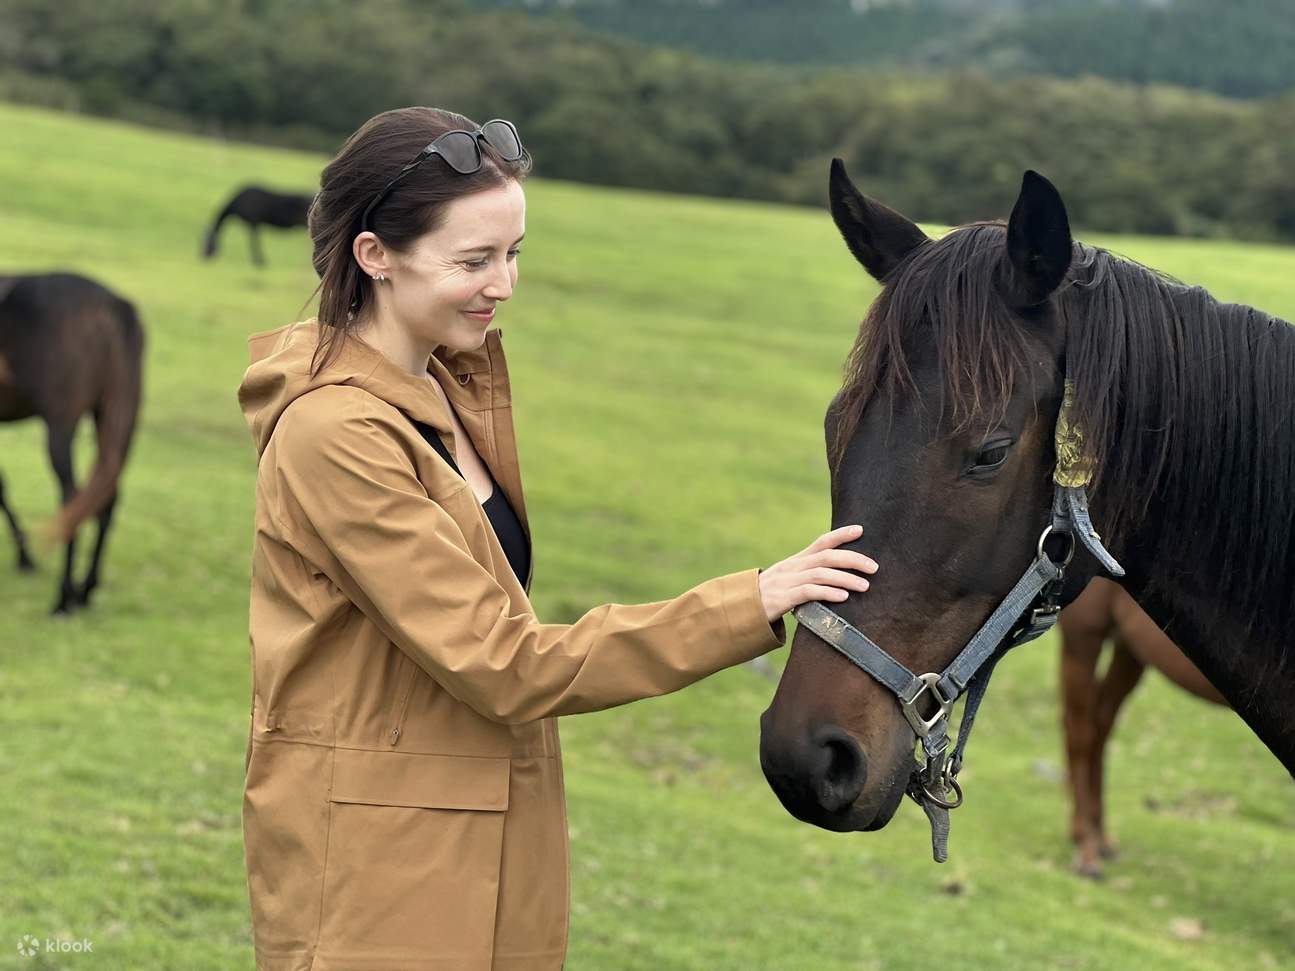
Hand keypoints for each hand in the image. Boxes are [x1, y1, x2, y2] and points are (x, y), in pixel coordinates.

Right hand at [758, 525, 877, 622]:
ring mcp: (788, 581)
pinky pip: (809, 592)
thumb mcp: (789, 579)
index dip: (841, 534)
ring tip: (865, 585)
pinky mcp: (784, 598)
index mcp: (797, 560)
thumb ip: (809, 575)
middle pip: (827, 556)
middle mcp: (794, 567)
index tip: (861, 530)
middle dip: (853, 559)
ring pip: (821, 574)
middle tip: (874, 567)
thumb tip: (838, 577)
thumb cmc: (771, 595)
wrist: (743, 608)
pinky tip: (843, 596)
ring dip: (846, 578)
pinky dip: (828, 592)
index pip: (821, 542)